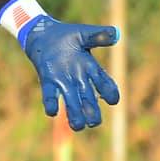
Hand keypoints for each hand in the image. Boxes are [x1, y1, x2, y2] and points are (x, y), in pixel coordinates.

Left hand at [23, 16, 119, 130]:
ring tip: (78, 126)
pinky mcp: (48, 80)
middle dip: (92, 112)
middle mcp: (79, 79)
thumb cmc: (66, 36)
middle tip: (94, 123)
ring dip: (75, 114)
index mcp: (91, 69)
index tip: (113, 100)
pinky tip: (52, 112)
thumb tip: (115, 34)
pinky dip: (51, 103)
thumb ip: (99, 35)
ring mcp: (63, 81)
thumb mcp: (84, 34)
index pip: (105, 84)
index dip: (110, 93)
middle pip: (89, 99)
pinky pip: (50, 94)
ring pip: (72, 102)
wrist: (44, 35)